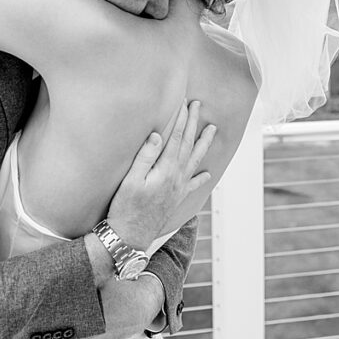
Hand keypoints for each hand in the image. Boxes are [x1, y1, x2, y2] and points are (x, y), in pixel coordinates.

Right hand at [106, 99, 215, 250]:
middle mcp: (176, 177)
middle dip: (194, 124)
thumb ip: (145, 156)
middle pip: (188, 145)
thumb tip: (157, 135)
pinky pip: (192, 184)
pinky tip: (206, 173)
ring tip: (213, 130)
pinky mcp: (176, 199)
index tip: (184, 103)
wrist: (131, 235)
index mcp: (166, 170)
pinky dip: (200, 177)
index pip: (176, 138)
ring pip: (195, 161)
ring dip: (204, 144)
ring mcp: (178, 188)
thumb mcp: (131, 179)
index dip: (181, 119)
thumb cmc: (126, 207)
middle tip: (199, 106)